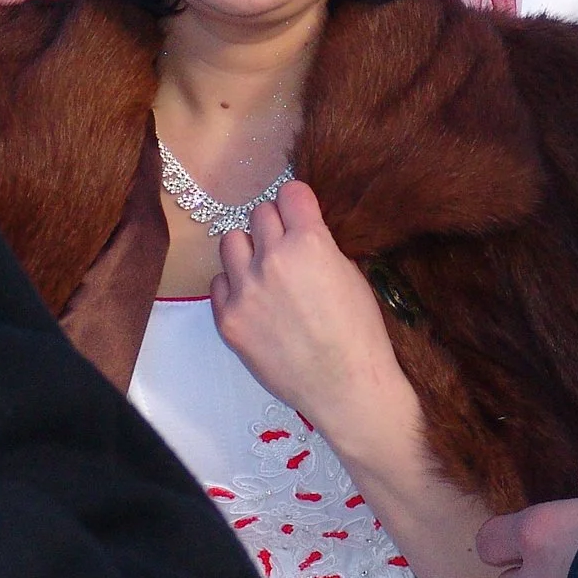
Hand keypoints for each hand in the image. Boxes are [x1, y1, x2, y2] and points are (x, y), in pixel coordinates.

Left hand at [211, 180, 418, 464]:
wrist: (344, 385)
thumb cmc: (359, 332)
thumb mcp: (351, 274)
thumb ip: (322, 244)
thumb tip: (302, 228)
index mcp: (310, 242)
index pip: (290, 192)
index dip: (298, 202)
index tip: (301, 212)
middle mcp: (272, 259)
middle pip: (259, 214)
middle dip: (275, 225)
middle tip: (286, 245)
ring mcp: (245, 291)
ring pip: (231, 241)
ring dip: (249, 249)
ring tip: (264, 269)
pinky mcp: (228, 320)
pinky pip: (218, 283)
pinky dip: (234, 285)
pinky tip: (255, 299)